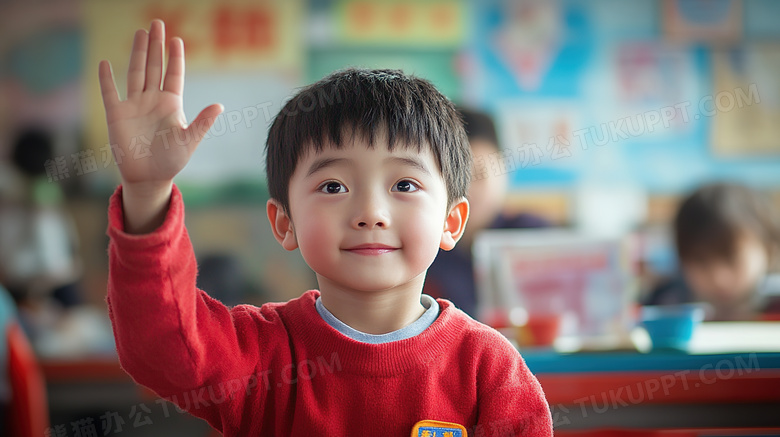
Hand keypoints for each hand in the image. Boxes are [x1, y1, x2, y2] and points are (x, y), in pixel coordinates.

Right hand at [98, 19, 222, 190]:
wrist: (149, 178)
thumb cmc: (172, 161)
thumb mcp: (189, 140)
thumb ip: (202, 122)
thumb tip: (220, 105)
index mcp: (171, 104)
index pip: (174, 74)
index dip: (175, 57)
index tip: (177, 39)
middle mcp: (152, 100)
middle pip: (155, 67)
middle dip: (156, 45)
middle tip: (157, 22)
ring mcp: (134, 106)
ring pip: (136, 73)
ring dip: (138, 53)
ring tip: (140, 32)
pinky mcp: (117, 116)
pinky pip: (110, 93)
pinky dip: (107, 79)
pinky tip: (105, 63)